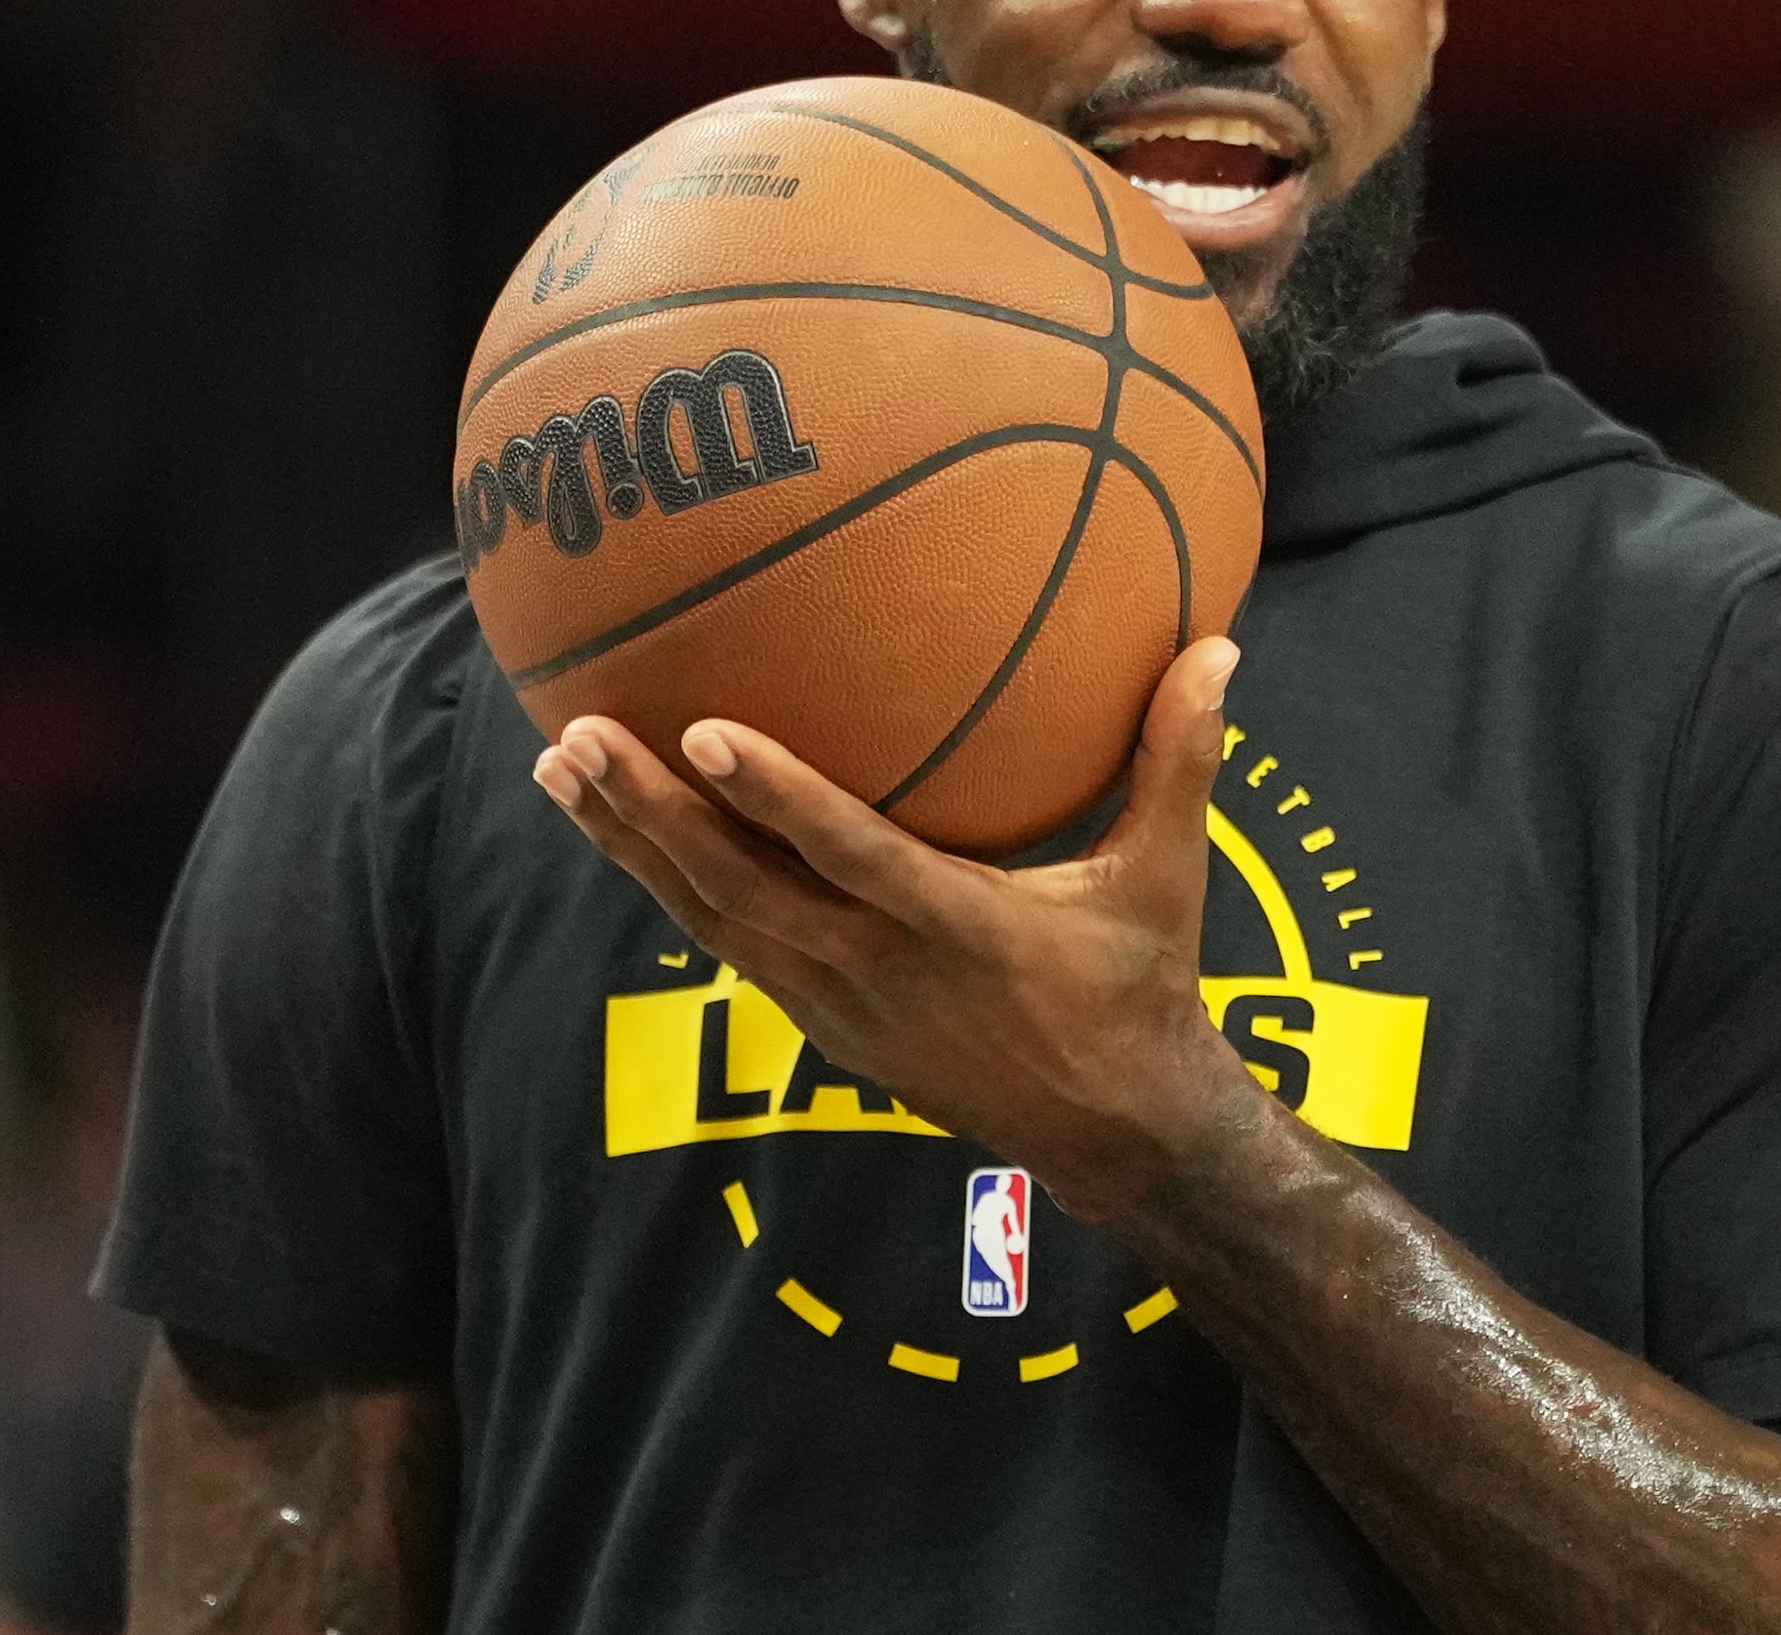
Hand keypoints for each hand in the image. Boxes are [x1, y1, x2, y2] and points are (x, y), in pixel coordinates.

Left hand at [529, 637, 1263, 1217]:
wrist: (1115, 1133)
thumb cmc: (1143, 988)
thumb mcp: (1167, 876)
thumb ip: (1179, 759)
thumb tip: (1219, 647)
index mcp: (958, 926)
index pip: (848, 853)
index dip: (772, 797)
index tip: (699, 731)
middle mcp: (878, 969)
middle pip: (738, 889)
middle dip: (648, 815)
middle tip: (574, 737)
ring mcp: (840, 1006)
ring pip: (712, 920)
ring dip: (632, 847)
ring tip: (562, 772)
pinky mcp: (823, 1026)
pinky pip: (729, 945)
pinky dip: (670, 886)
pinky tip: (625, 832)